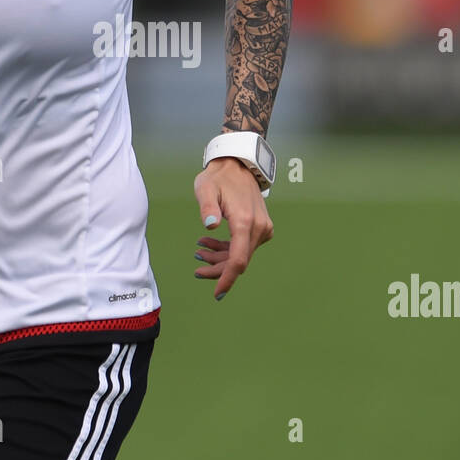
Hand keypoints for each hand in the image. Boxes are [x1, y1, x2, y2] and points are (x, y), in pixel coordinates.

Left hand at [192, 157, 273, 300]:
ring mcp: (262, 228)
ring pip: (241, 254)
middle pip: (239, 260)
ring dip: (220, 258)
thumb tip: (210, 224)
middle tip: (197, 268)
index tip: (217, 294)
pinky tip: (210, 244)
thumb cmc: (219, 177)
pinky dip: (228, 249)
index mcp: (245, 222)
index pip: (238, 260)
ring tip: (200, 251)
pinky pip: (244, 246)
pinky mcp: (261, 227)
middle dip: (218, 269)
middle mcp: (258, 228)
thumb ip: (207, 206)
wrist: (238, 164)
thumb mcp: (206, 188)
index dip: (227, 279)